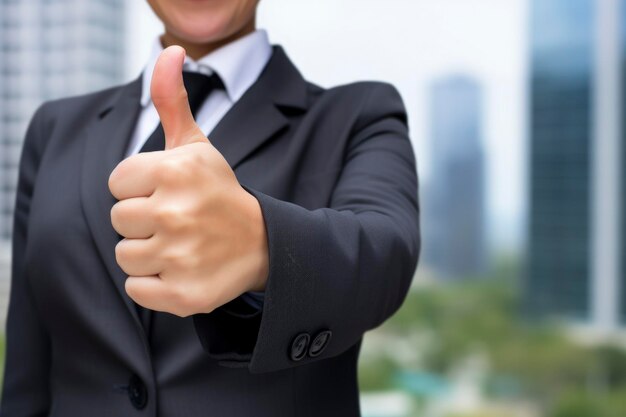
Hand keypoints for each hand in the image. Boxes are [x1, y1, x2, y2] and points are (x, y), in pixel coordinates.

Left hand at [108, 46, 268, 316]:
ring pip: (125, 255)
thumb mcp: (198, 146)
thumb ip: (172, 102)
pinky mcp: (183, 295)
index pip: (117, 183)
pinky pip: (137, 290)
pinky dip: (155, 285)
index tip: (170, 192)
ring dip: (149, 252)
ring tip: (182, 245)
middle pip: (118, 219)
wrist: (264, 243)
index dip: (140, 187)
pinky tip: (183, 270)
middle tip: (180, 220)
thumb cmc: (219, 192)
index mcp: (175, 171)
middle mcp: (176, 213)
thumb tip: (167, 52)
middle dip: (144, 219)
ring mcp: (180, 257)